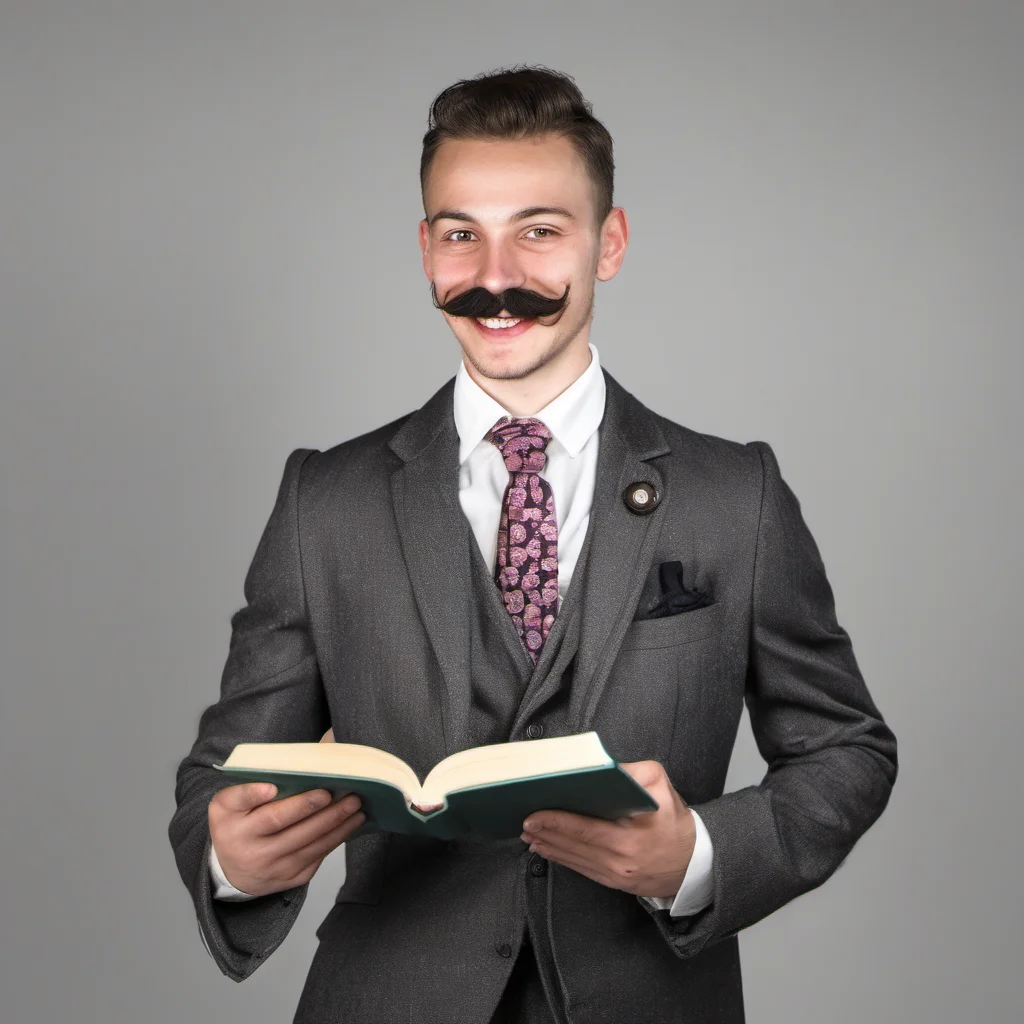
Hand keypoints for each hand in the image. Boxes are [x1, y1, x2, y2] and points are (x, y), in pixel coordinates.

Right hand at [207, 726, 361, 896]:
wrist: (232, 872)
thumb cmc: (235, 826)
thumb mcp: (227, 804)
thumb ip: (249, 787)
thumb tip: (292, 767)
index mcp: (230, 823)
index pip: (241, 804)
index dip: (254, 794)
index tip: (271, 787)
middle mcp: (249, 848)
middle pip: (283, 823)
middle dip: (313, 806)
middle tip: (338, 791)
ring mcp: (271, 867)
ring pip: (308, 843)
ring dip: (336, 823)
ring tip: (355, 805)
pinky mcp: (290, 879)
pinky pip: (316, 856)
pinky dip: (335, 839)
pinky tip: (349, 824)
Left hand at [520, 760, 695, 898]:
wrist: (693, 862)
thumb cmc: (674, 820)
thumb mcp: (660, 785)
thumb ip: (632, 772)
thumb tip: (600, 767)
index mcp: (632, 834)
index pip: (587, 828)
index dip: (558, 821)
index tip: (535, 813)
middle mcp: (621, 858)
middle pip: (575, 844)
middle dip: (546, 832)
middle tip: (523, 821)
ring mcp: (616, 874)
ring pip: (574, 858)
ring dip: (548, 846)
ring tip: (528, 833)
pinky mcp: (613, 882)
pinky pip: (581, 869)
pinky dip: (561, 858)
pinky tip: (546, 848)